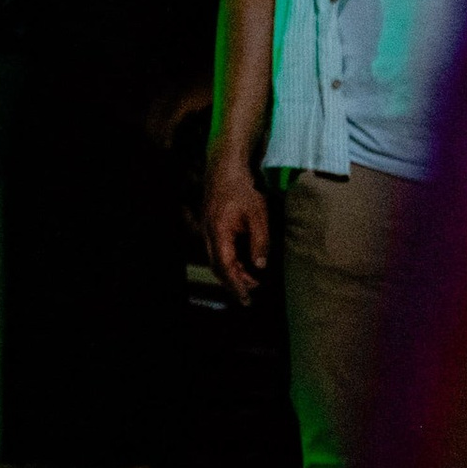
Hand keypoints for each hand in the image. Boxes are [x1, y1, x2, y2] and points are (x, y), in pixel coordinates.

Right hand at [202, 134, 269, 305]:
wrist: (224, 167)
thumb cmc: (243, 189)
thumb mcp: (258, 215)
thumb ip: (260, 242)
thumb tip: (260, 267)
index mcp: (219, 232)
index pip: (225, 267)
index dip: (236, 286)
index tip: (246, 300)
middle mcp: (208, 234)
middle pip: (217, 267)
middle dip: (233, 283)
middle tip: (251, 293)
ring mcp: (206, 230)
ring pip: (216, 259)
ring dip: (232, 272)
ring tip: (251, 280)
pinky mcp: (210, 226)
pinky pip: (217, 250)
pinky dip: (229, 261)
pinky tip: (244, 262)